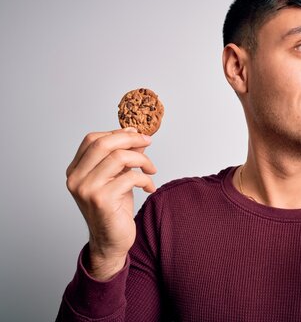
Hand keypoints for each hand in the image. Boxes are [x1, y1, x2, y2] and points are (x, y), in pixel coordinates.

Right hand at [66, 127, 156, 279]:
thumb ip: (124, 156)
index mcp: (76, 170)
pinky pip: (130, 177)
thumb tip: (135, 134)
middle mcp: (76, 178)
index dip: (117, 133)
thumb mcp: (119, 177)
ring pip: (119, 157)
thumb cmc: (114, 209)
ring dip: (142, 160)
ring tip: (151, 170)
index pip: (92, 139)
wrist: (111, 241)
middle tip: (147, 142)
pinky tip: (149, 187)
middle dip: (130, 139)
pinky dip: (145, 179)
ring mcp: (87, 189)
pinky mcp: (102, 200)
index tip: (137, 135)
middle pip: (103, 143)